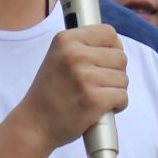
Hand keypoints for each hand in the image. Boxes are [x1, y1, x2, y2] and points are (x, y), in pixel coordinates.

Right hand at [12, 26, 126, 151]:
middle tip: (98, 85)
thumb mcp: (58, 58)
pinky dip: (117, 105)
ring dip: (115, 91)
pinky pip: (123, 97)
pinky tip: (101, 108)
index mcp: (66, 40)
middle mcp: (74, 54)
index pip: (108, 33)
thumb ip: (82, 47)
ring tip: (96, 97)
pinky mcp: (93, 99)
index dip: (114, 48)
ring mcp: (84, 77)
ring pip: (123, 79)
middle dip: (115, 73)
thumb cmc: (50, 93)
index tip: (106, 62)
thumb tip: (116, 44)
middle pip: (120, 57)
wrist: (34, 124)